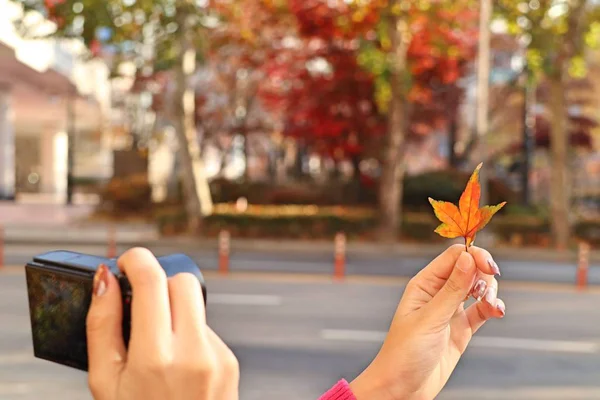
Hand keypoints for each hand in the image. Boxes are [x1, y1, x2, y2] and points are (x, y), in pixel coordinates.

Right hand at [86, 248, 238, 399]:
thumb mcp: (104, 381)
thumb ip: (102, 325)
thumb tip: (104, 278)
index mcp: (156, 357)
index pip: (154, 279)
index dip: (136, 260)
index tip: (125, 262)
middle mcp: (194, 353)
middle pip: (182, 281)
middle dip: (159, 283)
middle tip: (140, 302)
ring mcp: (217, 356)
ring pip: (195, 305)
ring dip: (174, 311)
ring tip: (157, 345)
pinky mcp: (230, 361)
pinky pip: (206, 329)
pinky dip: (189, 335)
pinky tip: (178, 363)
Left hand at [350, 244, 504, 399]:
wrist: (402, 388)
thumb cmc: (404, 352)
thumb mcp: (430, 319)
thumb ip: (452, 290)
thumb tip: (468, 258)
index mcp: (424, 284)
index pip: (453, 257)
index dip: (473, 256)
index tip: (490, 267)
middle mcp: (438, 293)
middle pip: (469, 269)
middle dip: (484, 275)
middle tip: (486, 293)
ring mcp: (451, 311)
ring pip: (478, 288)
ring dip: (490, 292)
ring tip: (491, 307)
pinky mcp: (461, 328)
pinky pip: (482, 310)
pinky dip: (492, 308)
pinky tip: (497, 312)